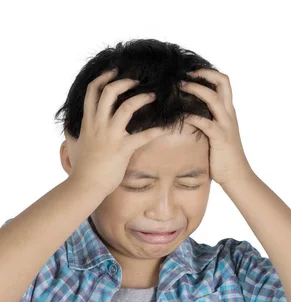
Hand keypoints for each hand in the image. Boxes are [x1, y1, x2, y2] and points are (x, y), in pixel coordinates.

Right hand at [68, 69, 167, 194]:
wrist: (85, 185)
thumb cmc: (83, 167)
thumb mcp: (73, 144)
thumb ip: (72, 132)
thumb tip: (69, 124)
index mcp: (88, 121)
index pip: (93, 91)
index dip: (104, 77)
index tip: (115, 71)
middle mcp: (98, 125)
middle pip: (109, 92)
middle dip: (125, 83)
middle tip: (137, 82)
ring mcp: (110, 136)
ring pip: (126, 107)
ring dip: (141, 99)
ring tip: (152, 96)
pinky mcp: (122, 149)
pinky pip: (143, 136)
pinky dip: (157, 131)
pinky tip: (166, 128)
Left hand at [179, 69, 252, 187]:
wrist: (237, 176)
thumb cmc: (223, 156)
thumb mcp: (215, 133)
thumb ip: (206, 120)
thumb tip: (186, 112)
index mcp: (228, 111)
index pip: (223, 82)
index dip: (208, 72)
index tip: (191, 71)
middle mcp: (229, 114)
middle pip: (223, 82)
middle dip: (204, 73)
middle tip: (186, 73)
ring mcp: (226, 125)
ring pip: (213, 98)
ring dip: (195, 89)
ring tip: (180, 86)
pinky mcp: (220, 137)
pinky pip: (205, 122)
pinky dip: (191, 116)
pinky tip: (179, 115)